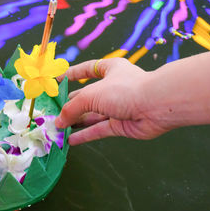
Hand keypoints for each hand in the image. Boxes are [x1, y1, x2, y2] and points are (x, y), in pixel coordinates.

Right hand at [55, 58, 171, 144]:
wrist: (157, 107)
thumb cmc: (124, 90)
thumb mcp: (92, 94)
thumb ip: (72, 108)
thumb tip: (58, 122)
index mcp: (110, 70)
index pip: (87, 69)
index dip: (72, 74)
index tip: (57, 81)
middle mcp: (113, 88)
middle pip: (88, 96)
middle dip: (71, 105)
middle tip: (52, 113)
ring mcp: (117, 107)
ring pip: (92, 115)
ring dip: (75, 122)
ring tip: (57, 129)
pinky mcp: (121, 125)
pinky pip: (99, 130)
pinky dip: (86, 135)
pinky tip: (71, 141)